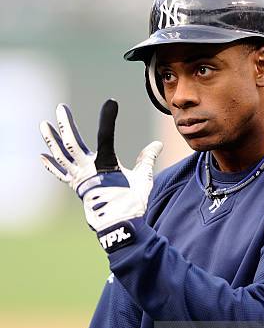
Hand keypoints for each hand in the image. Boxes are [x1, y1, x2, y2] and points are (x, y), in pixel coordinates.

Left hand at [40, 99, 162, 238]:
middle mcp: (88, 170)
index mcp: (106, 165)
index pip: (106, 136)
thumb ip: (147, 159)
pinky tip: (42, 156)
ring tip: (43, 125)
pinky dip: (51, 166)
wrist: (119, 225)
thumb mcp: (143, 179)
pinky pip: (60, 174)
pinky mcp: (76, 187)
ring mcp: (79, 179)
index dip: (108, 118)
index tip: (112, 102)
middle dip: (65, 124)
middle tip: (60, 108)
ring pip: (61, 156)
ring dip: (51, 140)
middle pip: (72, 143)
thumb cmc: (132, 202)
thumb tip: (157, 144)